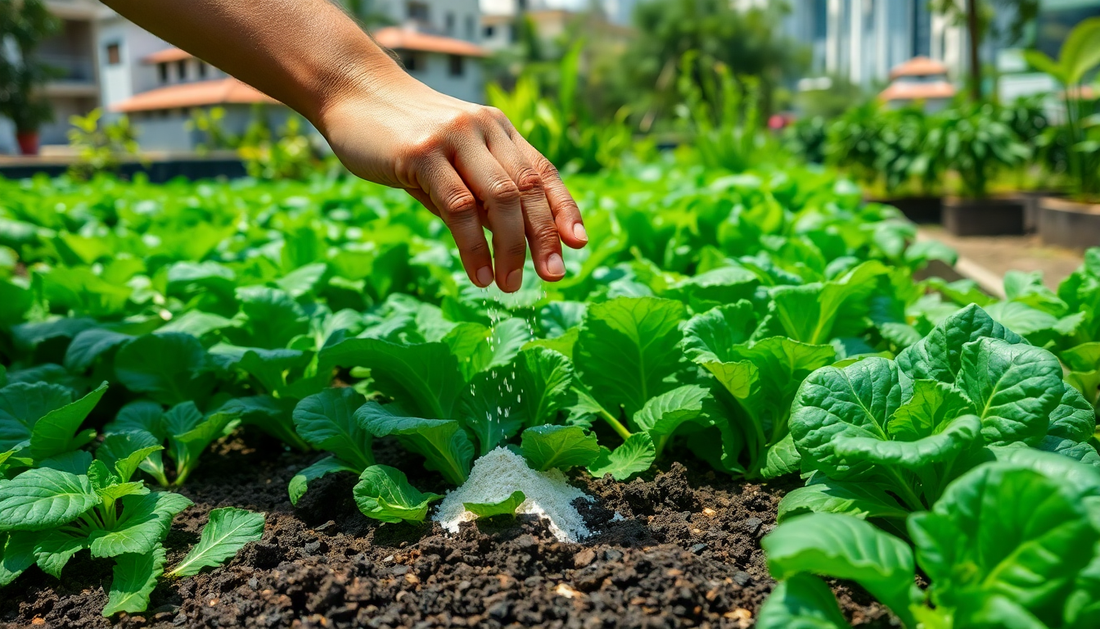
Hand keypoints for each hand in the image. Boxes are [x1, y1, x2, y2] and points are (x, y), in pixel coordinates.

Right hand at [317, 69, 587, 291]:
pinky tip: (479, 274)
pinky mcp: (422, 152)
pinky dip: (474, 246)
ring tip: (509, 285)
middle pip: (527, 189)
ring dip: (510, 249)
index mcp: (497, 130)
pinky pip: (459, 206)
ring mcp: (455, 137)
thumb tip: (508, 245)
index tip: (578, 244)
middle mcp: (484, 128)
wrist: (352, 93)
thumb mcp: (448, 164)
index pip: (541, 171)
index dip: (564, 208)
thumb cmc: (400, 138)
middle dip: (544, 237)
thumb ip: (476, 196)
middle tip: (553, 276)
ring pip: (500, 199)